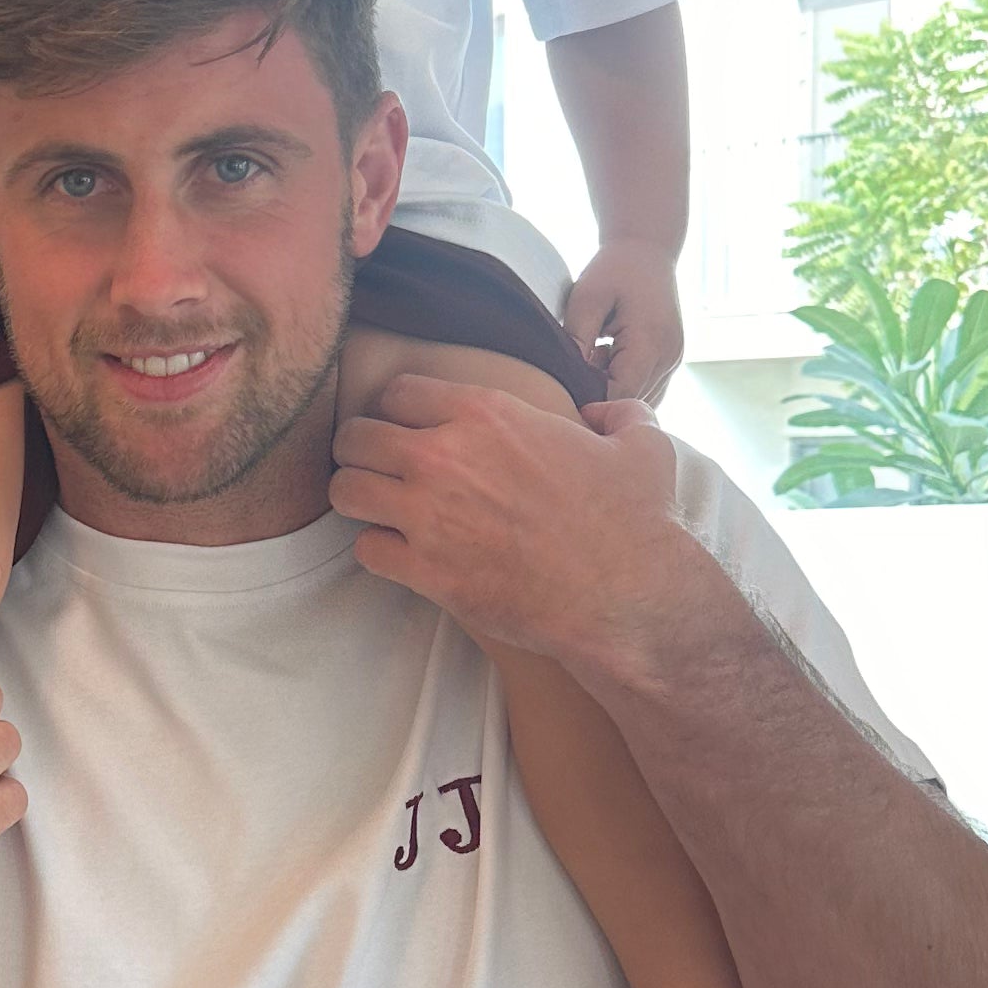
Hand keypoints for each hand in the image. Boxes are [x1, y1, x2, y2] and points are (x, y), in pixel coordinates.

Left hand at [332, 375, 704, 675]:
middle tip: (379, 470)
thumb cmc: (635, 520)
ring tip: (379, 510)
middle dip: (362, 451)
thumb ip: (618, 414)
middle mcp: (447, 456)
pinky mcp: (427, 570)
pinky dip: (379, 552)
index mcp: (488, 414)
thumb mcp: (642, 446)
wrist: (627, 596)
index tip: (406, 430)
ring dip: (358, 498)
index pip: (399, 391)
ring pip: (346, 490)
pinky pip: (366, 549)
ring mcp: (430, 514)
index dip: (398, 410)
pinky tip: (401, 555)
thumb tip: (605, 411)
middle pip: (356, 437)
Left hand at [561, 239, 684, 403]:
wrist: (647, 249)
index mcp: (650, 342)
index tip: (564, 395)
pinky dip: (625, 385)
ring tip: (592, 358)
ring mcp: (673, 361)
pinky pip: (647, 389)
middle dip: (600, 399)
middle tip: (571, 375)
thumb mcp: (586, 297)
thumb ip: (577, 338)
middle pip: (632, 402)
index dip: (592, 403)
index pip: (621, 395)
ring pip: (640, 400)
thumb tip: (568, 379)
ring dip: (613, 392)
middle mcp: (669, 357)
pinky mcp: (670, 360)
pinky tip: (606, 360)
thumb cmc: (613, 270)